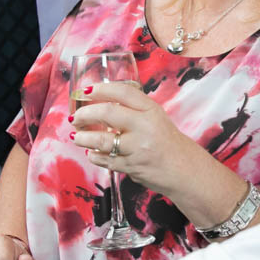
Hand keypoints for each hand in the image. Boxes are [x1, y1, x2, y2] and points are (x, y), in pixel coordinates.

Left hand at [70, 81, 198, 194]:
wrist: (184, 169)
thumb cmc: (167, 141)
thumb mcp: (155, 118)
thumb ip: (132, 109)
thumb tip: (99, 103)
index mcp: (151, 110)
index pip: (123, 92)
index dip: (100, 89)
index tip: (85, 91)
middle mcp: (145, 126)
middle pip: (107, 113)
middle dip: (85, 114)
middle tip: (76, 117)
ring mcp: (138, 148)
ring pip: (102, 140)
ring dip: (83, 138)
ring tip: (76, 136)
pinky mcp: (132, 167)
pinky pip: (106, 160)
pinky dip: (94, 156)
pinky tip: (91, 152)